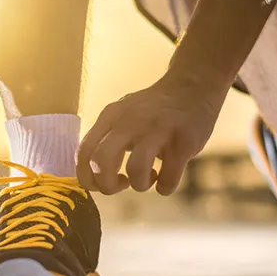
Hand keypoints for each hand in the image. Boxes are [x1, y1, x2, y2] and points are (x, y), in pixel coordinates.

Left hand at [77, 78, 223, 194]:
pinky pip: (168, 179)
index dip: (87, 178)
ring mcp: (158, 131)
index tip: (100, 184)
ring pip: (135, 171)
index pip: (84, 153)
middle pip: (101, 162)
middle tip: (122, 185)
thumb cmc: (153, 111)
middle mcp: (130, 121)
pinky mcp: (183, 143)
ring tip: (148, 178)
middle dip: (108, 185)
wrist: (192, 88)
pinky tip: (166, 178)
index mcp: (111, 117)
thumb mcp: (122, 116)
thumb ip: (106, 140)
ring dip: (140, 185)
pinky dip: (164, 188)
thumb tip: (93, 178)